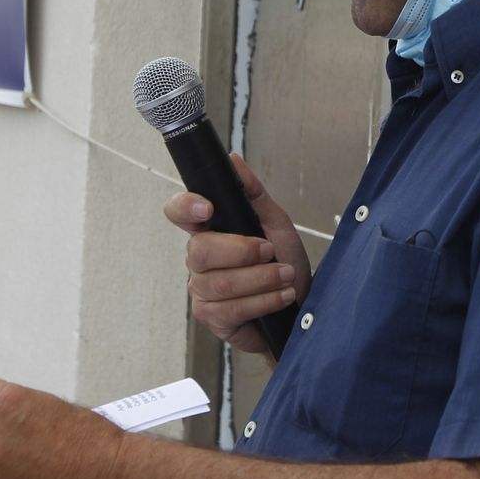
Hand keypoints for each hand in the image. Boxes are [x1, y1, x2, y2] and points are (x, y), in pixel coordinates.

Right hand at [165, 154, 309, 356]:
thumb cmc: (284, 262)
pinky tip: (281, 296)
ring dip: (261, 278)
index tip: (206, 208)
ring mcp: (202, 290)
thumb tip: (233, 161)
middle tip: (270, 251)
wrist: (301, 305)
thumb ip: (253, 193)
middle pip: (200, 251)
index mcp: (210, 230)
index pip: (179, 212)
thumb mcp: (275, 223)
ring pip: (220, 283)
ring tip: (286, 275)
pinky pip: (231, 309)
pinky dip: (264, 301)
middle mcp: (199, 260)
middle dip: (243, 251)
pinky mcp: (213, 317)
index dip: (185, 207)